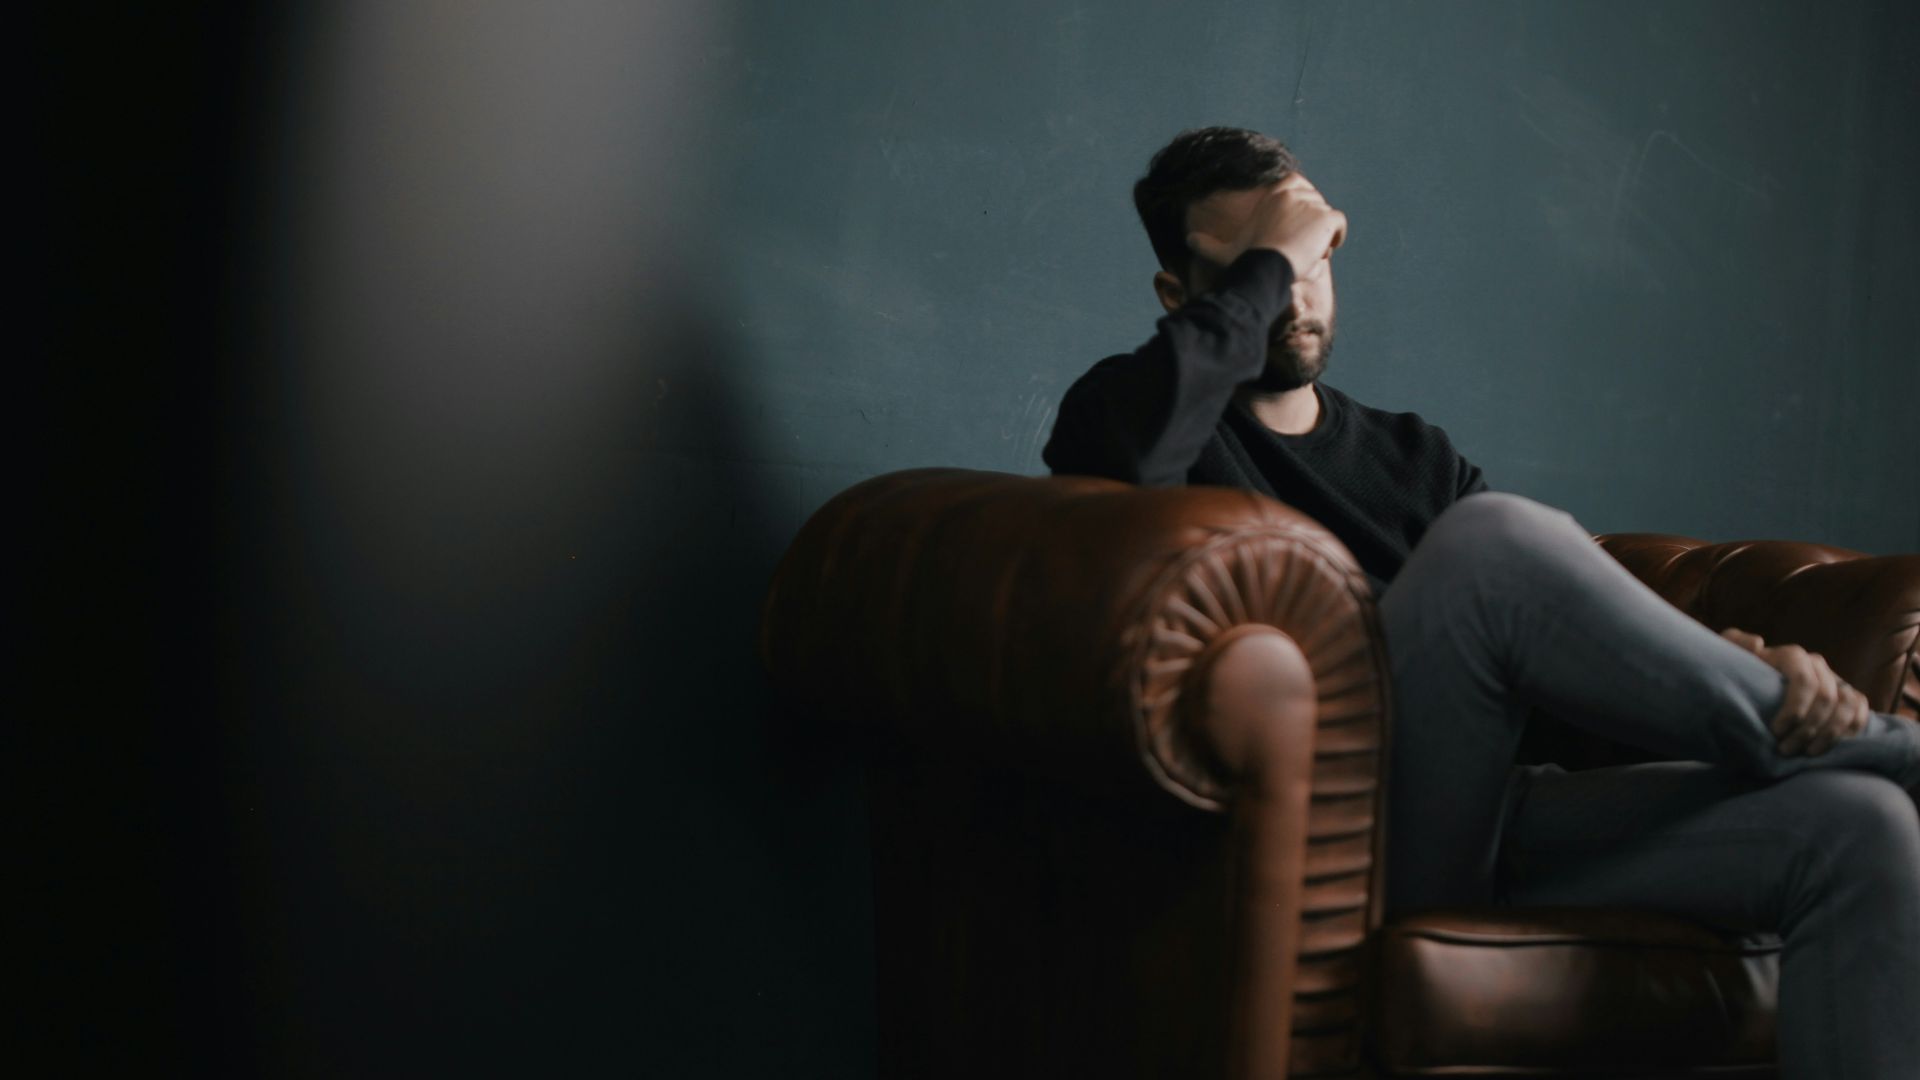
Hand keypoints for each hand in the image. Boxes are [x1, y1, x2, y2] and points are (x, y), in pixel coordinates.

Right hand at [1185, 173, 1347, 280]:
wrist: (1265, 266)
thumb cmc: (1245, 259)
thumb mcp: (1223, 250)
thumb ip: (1206, 244)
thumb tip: (1187, 240)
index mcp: (1274, 193)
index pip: (1297, 187)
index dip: (1299, 207)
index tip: (1294, 229)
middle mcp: (1294, 192)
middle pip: (1314, 204)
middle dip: (1310, 223)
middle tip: (1299, 247)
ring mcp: (1312, 203)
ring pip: (1325, 217)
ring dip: (1320, 235)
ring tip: (1307, 254)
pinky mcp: (1326, 217)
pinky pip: (1339, 225)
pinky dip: (1336, 238)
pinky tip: (1323, 251)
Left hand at [1720, 627, 1869, 755]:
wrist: (1752, 688)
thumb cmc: (1738, 675)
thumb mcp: (1730, 658)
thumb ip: (1735, 644)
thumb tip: (1758, 643)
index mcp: (1791, 656)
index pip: (1804, 679)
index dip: (1795, 708)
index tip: (1776, 731)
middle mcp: (1817, 665)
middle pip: (1825, 697)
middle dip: (1808, 728)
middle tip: (1786, 750)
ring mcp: (1834, 680)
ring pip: (1847, 704)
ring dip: (1830, 733)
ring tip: (1807, 753)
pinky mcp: (1847, 696)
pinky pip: (1861, 709)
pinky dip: (1852, 729)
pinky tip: (1830, 746)